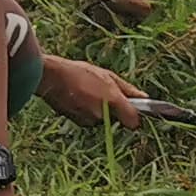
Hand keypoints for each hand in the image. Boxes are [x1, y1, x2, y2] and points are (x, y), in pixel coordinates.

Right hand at [38, 53, 194, 133]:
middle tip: (103, 92)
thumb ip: (128, 90)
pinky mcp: (78, 123)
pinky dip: (86, 112)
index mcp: (114, 101)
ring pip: (102, 119)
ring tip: (88, 92)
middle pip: (117, 119)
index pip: (134, 123)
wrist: (50, 78)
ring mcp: (90, 121)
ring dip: (99, 110)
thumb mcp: (107, 76)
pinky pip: (89, 120)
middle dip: (113, 109)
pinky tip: (78, 98)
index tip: (134, 112)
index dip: (135, 118)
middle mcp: (104, 115)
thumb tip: (145, 99)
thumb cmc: (79, 72)